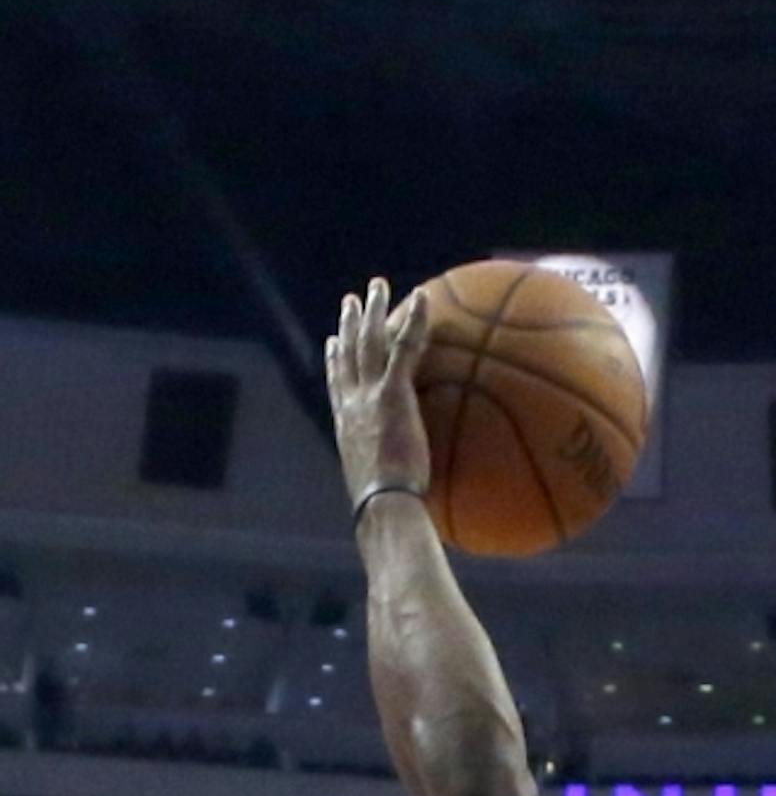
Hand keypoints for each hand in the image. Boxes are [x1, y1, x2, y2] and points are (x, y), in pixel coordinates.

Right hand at [326, 274, 429, 510]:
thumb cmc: (384, 509)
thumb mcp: (375, 489)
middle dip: (349, 325)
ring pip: (369, 341)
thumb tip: (395, 494)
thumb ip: (382, 477)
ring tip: (378, 286)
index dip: (334, 361)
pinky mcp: (392, 393)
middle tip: (350, 301)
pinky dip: (413, 320)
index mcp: (345, 425)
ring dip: (373, 310)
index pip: (337, 385)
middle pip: (347, 354)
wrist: (382, 505)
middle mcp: (351, 404)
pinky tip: (422, 298)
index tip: (331, 342)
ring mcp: (370, 395)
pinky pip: (404, 348)